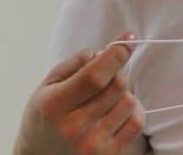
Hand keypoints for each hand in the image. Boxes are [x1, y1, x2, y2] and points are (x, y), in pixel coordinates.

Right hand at [13, 32, 145, 154]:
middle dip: (116, 73)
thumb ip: (73, 64)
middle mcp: (73, 128)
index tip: (129, 38)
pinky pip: (137, 122)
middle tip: (104, 78)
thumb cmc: (45, 116)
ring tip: (106, 99)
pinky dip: (133, 110)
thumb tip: (105, 49)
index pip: (95, 76)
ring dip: (123, 93)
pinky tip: (117, 111)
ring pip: (129, 101)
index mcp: (54, 106)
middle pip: (118, 85)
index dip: (117, 54)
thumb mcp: (47, 86)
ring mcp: (92, 145)